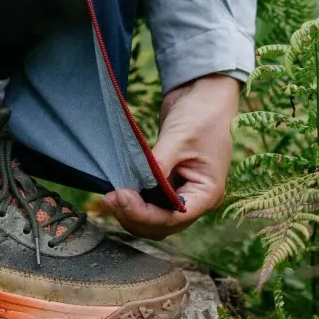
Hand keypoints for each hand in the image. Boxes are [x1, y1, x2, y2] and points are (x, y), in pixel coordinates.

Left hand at [104, 73, 239, 238]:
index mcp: (207, 193)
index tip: (121, 197)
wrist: (204, 93)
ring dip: (132, 212)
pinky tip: (119, 189)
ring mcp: (182, 190)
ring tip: (111, 196)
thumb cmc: (201, 115)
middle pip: (163, 225)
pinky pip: (151, 201)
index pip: (174, 218)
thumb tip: (135, 187)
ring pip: (155, 218)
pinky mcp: (169, 180)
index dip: (145, 214)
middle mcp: (196, 198)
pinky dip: (135, 200)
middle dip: (135, 216)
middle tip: (110, 198)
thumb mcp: (179, 138)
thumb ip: (159, 164)